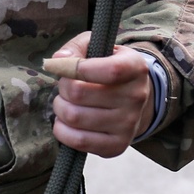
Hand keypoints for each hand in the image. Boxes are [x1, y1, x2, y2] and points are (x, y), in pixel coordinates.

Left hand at [48, 32, 154, 157]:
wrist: (133, 99)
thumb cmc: (109, 68)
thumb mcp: (98, 47)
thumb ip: (76, 47)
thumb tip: (57, 61)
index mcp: (136, 68)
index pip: (108, 71)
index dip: (76, 67)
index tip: (62, 65)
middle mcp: (136, 98)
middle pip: (79, 93)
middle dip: (62, 87)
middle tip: (65, 86)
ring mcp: (128, 125)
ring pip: (74, 117)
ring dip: (60, 108)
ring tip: (65, 102)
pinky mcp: (117, 146)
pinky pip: (78, 141)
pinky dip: (62, 130)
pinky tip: (66, 121)